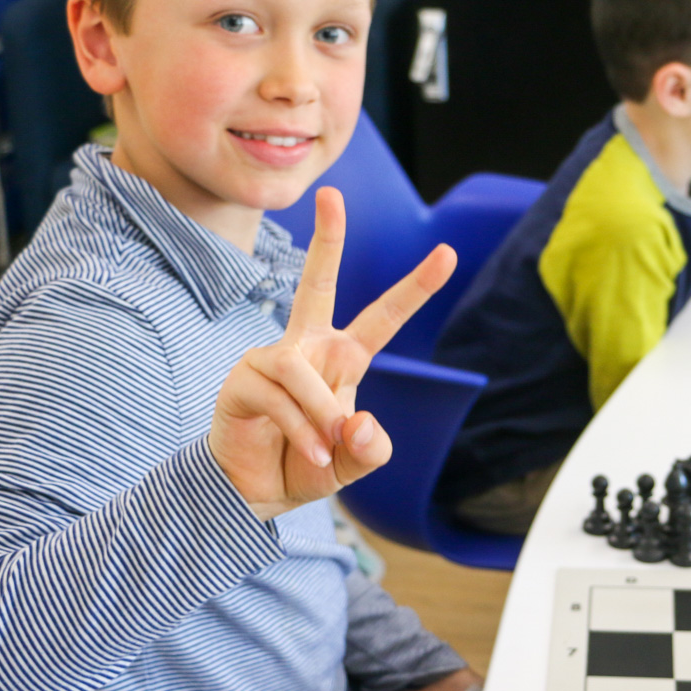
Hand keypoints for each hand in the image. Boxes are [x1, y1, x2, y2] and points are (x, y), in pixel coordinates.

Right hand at [208, 187, 455, 518]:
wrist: (251, 494)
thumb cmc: (304, 467)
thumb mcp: (354, 464)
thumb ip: (368, 448)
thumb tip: (354, 420)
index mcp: (342, 358)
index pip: (383, 317)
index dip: (416, 286)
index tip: (447, 252)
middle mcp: (305, 348)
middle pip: (317, 285)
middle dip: (327, 240)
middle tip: (332, 195)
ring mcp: (270, 360)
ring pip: (300, 371)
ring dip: (319, 414)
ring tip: (325, 449)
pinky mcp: (242, 381)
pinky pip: (279, 396)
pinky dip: (300, 430)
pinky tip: (311, 453)